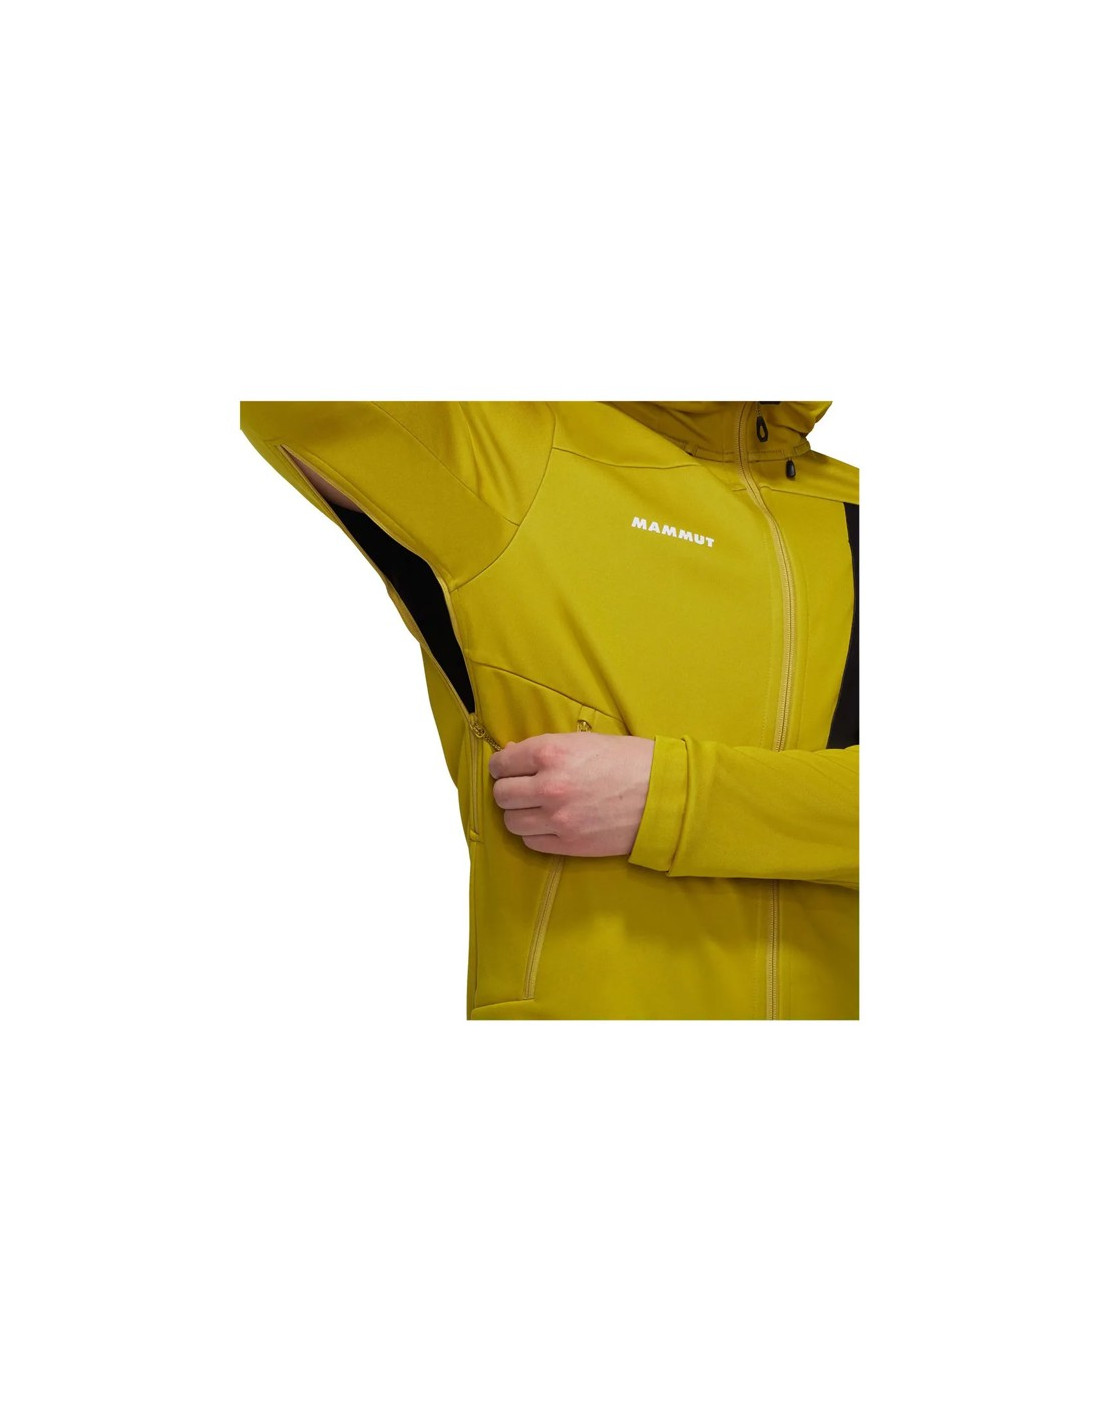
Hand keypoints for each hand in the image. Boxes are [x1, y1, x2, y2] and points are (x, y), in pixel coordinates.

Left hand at [488, 730, 655, 856]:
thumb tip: (511, 754)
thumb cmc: (628, 760)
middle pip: (502, 794)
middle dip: (508, 789)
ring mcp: (557, 818)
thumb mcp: (584, 742)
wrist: (663, 794)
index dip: (502, 765)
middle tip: (521, 787)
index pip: (502, 763)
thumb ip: (546, 749)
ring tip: (534, 808)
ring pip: (511, 821)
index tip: (508, 768)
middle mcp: (548, 786)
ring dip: (519, 813)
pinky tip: (548, 823)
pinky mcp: (568, 844)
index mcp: (550, 753)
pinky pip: (531, 841)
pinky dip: (534, 833)